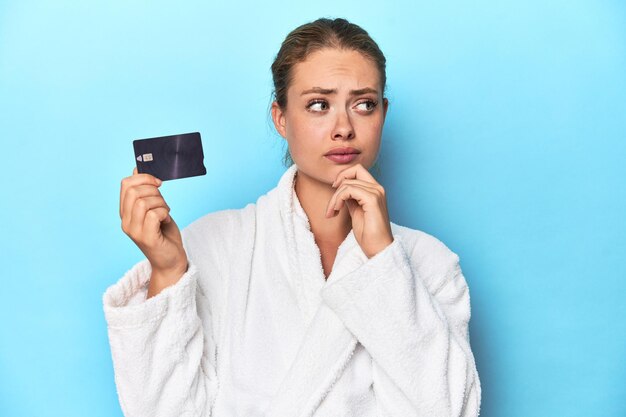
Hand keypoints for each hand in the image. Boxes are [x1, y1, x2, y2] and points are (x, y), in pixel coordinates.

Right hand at [120, 168, 187, 287]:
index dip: (143, 178)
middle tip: (163, 202)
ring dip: (161, 203)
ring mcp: (134, 231)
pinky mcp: (146, 238)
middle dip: (154, 191)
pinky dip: (165, 213)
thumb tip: (137, 169)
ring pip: (144, 202)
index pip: (125, 184)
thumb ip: (146, 192)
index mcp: (125, 212)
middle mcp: (125, 222)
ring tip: (165, 213)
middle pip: (134, 191)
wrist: (171, 261)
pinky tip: (166, 221)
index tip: (158, 183)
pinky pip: (154, 214)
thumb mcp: (154, 208)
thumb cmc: (164, 234)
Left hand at [325, 164, 393, 257]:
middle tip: (332, 203)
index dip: (343, 177)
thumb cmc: (368, 234)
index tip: (334, 193)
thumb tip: (340, 189)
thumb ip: (351, 198)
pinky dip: (338, 199)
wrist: (377, 248)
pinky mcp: (372, 200)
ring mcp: (376, 193)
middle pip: (353, 171)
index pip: (357, 170)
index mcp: (375, 190)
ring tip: (332, 212)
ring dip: (334, 198)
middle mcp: (378, 188)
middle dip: (337, 184)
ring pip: (347, 183)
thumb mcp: (356, 210)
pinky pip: (348, 190)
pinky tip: (336, 211)